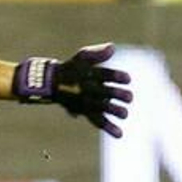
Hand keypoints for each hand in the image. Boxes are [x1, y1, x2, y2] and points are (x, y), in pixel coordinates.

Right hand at [14, 43, 131, 136]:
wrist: (52, 83)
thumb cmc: (72, 67)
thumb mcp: (82, 56)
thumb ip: (97, 53)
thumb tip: (112, 47)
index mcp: (89, 74)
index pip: (103, 75)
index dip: (116, 77)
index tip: (128, 79)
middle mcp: (88, 88)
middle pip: (104, 92)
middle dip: (117, 95)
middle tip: (129, 97)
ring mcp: (87, 102)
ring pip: (101, 108)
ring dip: (113, 111)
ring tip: (124, 114)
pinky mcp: (86, 112)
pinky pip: (97, 121)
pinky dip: (108, 128)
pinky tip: (120, 134)